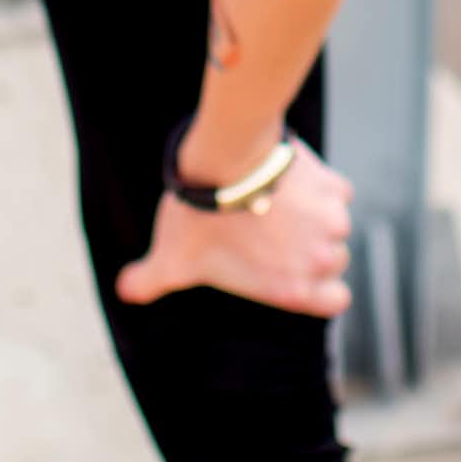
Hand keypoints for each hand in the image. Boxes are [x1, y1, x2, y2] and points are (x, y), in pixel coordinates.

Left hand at [115, 134, 354, 319]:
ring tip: (281, 202)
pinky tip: (290, 179)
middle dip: (312, 246)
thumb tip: (124, 291)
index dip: (321, 288)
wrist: (226, 160)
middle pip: (334, 260)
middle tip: (278, 231)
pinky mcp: (333, 184)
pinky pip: (336, 191)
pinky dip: (320, 186)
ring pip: (336, 223)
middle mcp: (321, 259)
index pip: (334, 301)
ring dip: (317, 215)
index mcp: (292, 288)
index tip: (299, 271)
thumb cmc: (200, 218)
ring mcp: (332, 220)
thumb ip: (150, 281)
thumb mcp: (171, 260)